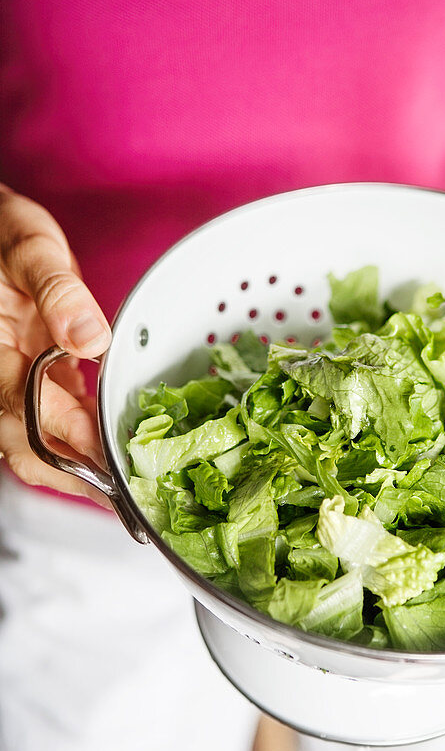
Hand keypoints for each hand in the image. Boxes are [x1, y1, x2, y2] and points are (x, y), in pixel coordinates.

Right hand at [0, 186, 111, 500]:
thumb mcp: (29, 248)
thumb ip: (58, 292)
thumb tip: (88, 337)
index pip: (27, 415)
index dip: (70, 448)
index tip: (110, 473)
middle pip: (27, 447)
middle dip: (77, 477)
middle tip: (128, 502)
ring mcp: (7, 382)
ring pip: (35, 443)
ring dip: (78, 467)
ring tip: (126, 488)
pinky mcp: (27, 379)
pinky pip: (47, 423)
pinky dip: (78, 443)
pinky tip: (111, 451)